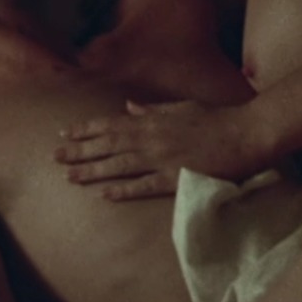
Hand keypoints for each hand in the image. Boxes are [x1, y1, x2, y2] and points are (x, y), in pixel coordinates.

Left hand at [53, 99, 273, 199]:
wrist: (246, 133)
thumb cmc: (216, 119)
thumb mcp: (181, 107)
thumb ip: (153, 110)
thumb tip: (128, 107)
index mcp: (153, 120)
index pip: (111, 124)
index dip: (85, 129)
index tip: (64, 134)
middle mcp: (152, 137)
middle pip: (108, 145)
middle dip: (79, 151)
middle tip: (54, 157)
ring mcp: (163, 159)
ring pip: (119, 165)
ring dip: (92, 170)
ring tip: (69, 176)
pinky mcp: (177, 179)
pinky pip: (144, 186)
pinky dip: (124, 190)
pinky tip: (104, 195)